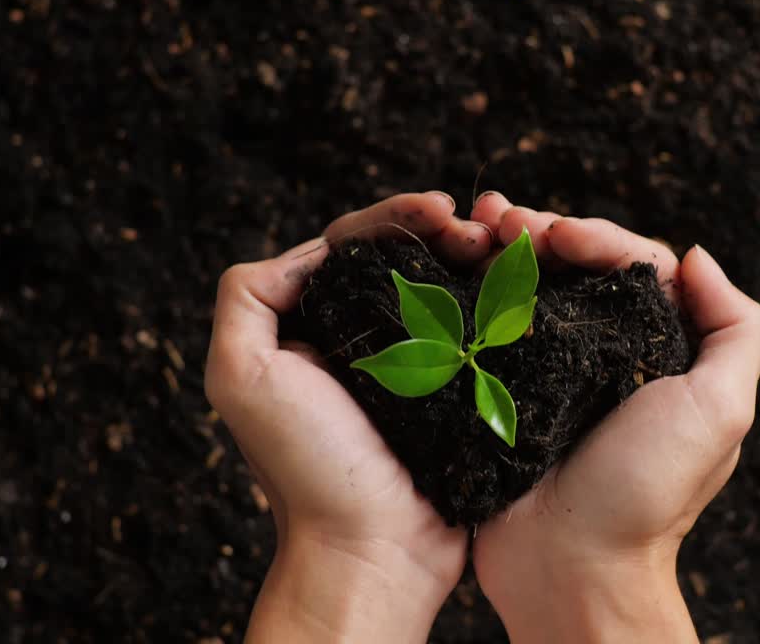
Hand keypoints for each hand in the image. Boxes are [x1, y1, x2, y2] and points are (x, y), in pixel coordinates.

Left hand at [205, 192, 492, 642]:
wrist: (374, 549)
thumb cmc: (306, 468)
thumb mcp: (240, 375)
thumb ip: (247, 296)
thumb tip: (310, 253)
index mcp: (311, 327)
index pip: (352, 247)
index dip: (393, 217)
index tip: (439, 209)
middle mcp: (361, 340)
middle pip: (404, 260)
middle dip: (441, 230)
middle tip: (477, 227)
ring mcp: (414, 366)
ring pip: (446, 289)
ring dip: (476, 258)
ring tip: (504, 243)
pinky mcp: (458, 394)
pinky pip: (478, 333)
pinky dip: (498, 303)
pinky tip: (519, 284)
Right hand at [468, 194, 759, 643]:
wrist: (568, 566)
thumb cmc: (648, 493)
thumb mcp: (721, 410)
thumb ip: (735, 329)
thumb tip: (700, 256)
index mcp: (661, 351)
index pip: (633, 265)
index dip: (596, 236)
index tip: (556, 233)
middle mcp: (608, 356)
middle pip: (577, 270)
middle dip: (541, 232)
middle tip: (500, 218)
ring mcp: (551, 374)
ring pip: (531, 291)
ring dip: (503, 252)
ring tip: (473, 227)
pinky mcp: (503, 394)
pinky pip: (490, 331)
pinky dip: (473, 295)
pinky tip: (453, 268)